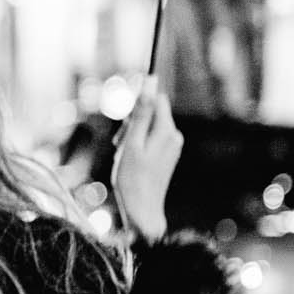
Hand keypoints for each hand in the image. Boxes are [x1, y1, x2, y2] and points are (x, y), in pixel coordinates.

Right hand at [111, 79, 179, 244]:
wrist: (142, 211)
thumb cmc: (133, 179)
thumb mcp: (132, 142)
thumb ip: (141, 112)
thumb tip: (150, 82)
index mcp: (167, 131)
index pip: (156, 99)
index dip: (137, 105)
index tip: (125, 122)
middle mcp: (174, 136)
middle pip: (152, 112)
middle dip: (132, 123)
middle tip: (120, 144)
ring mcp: (172, 147)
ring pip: (149, 126)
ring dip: (132, 135)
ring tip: (124, 155)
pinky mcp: (167, 156)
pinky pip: (150, 139)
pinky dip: (137, 145)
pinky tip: (130, 161)